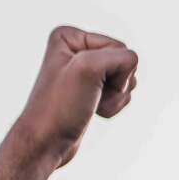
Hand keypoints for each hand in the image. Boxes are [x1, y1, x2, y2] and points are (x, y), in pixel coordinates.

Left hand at [13, 27, 138, 169]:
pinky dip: (114, 105)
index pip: (119, 47)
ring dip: (116, 97)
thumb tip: (132, 68)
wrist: (46, 142)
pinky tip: (94, 111)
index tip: (85, 85)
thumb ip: (121, 57)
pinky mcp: (91, 90)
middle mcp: (75, 49)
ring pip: (127, 78)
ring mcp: (84, 71)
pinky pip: (121, 92)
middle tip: (90, 96)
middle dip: (116, 84)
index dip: (112, 71)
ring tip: (91, 105)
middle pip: (124, 61)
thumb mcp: (88, 69)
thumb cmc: (61, 107)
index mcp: (68, 37)